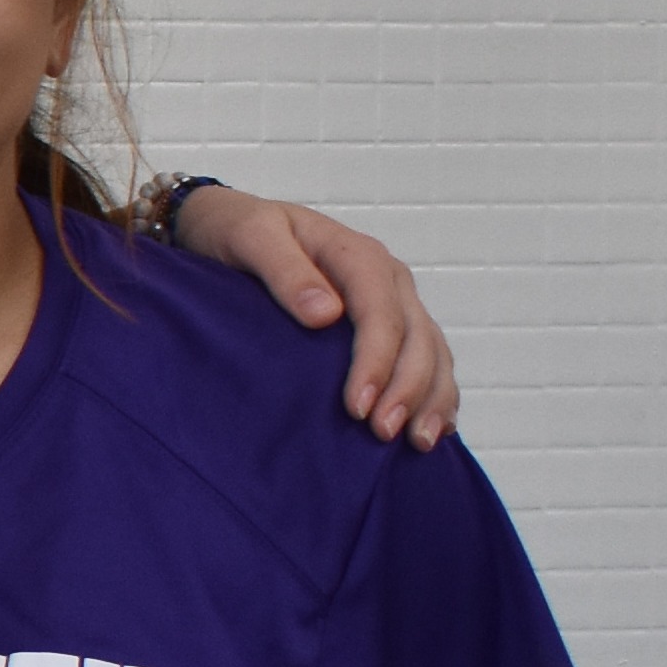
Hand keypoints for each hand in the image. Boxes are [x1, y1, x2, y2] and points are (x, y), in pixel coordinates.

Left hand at [168, 187, 458, 446]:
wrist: (231, 224)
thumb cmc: (238, 231)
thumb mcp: (250, 238)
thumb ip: (284, 270)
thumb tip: (326, 314)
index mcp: (357, 254)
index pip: (380, 312)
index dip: (376, 361)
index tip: (357, 406)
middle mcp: (387, 278)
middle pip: (416, 336)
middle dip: (407, 388)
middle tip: (382, 433)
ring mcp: (395, 301)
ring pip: (432, 351)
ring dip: (431, 397)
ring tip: (418, 442)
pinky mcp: (391, 325)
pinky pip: (428, 359)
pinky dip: (435, 394)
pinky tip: (434, 429)